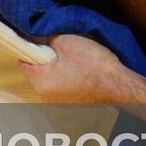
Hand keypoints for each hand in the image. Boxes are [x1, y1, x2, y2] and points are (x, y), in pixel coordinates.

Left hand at [18, 33, 134, 102]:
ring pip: (51, 82)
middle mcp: (46, 98)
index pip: (24, 62)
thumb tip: (33, 36)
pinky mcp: (71, 109)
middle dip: (46, 61)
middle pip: (38, 73)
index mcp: (41, 83)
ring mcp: (59, 106)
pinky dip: (67, 82)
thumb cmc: (94, 65)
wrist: (121, 87)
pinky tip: (80, 75)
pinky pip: (62, 91)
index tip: (38, 41)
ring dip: (57, 72)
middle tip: (60, 50)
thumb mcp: (67, 42)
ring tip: (73, 63)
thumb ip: (45, 39)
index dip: (30, 49)